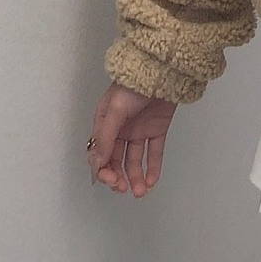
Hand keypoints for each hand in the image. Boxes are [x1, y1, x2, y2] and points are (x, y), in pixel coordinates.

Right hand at [87, 81, 176, 196]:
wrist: (162, 70)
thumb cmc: (134, 83)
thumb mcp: (115, 109)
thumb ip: (106, 136)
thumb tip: (98, 162)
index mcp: (105, 122)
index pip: (99, 153)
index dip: (103, 169)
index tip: (110, 179)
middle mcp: (121, 128)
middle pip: (116, 159)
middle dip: (118, 176)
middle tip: (123, 187)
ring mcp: (139, 130)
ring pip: (134, 159)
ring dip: (136, 177)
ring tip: (140, 191)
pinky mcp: (157, 129)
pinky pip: (154, 152)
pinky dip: (153, 167)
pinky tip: (152, 180)